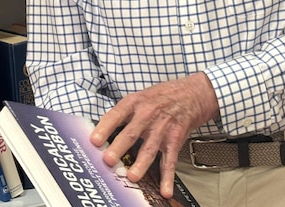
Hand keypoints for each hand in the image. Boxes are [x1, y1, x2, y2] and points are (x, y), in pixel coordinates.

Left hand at [90, 72, 218, 197]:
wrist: (190, 94)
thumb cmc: (160, 96)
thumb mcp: (138, 97)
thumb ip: (122, 114)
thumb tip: (100, 132)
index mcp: (134, 103)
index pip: (116, 115)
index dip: (104, 128)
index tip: (94, 140)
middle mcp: (147, 115)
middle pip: (131, 133)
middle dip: (119, 148)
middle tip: (108, 160)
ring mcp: (161, 128)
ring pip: (149, 149)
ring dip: (140, 164)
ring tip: (132, 176)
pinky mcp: (174, 140)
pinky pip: (169, 160)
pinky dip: (167, 177)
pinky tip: (164, 189)